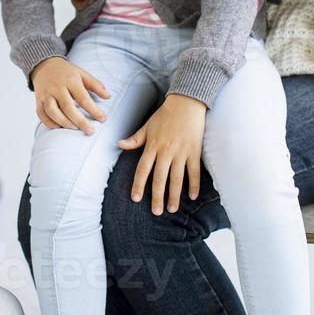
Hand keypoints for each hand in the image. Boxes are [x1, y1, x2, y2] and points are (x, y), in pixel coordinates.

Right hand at [31, 57, 111, 133]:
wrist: (44, 65)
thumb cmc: (67, 72)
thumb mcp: (82, 74)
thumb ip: (95, 85)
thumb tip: (108, 96)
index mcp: (70, 80)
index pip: (83, 97)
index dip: (94, 110)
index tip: (103, 119)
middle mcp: (57, 87)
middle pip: (68, 107)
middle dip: (80, 121)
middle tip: (90, 131)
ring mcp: (46, 94)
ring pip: (52, 111)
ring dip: (64, 122)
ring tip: (75, 129)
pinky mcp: (38, 100)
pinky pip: (41, 114)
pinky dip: (50, 123)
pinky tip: (60, 128)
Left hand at [119, 94, 205, 214]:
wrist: (186, 102)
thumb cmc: (165, 114)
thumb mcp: (147, 126)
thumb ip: (135, 139)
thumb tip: (119, 144)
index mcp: (153, 145)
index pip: (143, 169)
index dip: (139, 184)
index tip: (136, 198)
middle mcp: (166, 151)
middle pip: (160, 177)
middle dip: (157, 196)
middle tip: (156, 212)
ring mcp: (181, 152)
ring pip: (177, 178)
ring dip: (174, 195)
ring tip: (172, 209)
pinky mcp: (194, 151)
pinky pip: (194, 171)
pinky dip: (194, 184)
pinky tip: (193, 197)